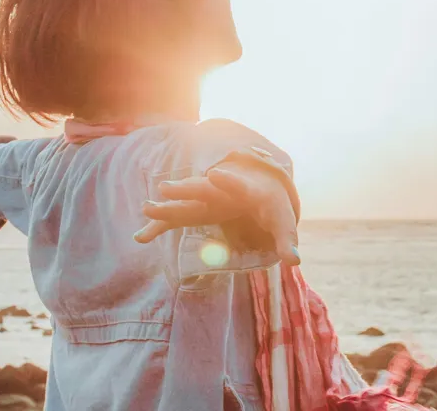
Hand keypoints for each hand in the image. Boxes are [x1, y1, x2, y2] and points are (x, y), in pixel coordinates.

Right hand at [136, 166, 299, 265]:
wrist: (259, 185)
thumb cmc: (272, 205)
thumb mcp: (283, 221)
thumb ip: (287, 240)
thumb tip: (294, 261)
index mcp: (246, 191)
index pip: (238, 184)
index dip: (229, 180)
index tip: (216, 174)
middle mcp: (222, 191)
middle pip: (202, 189)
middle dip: (185, 188)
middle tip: (164, 187)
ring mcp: (207, 199)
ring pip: (185, 201)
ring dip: (167, 205)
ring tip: (146, 208)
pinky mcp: (198, 210)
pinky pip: (177, 218)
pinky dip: (160, 225)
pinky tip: (141, 236)